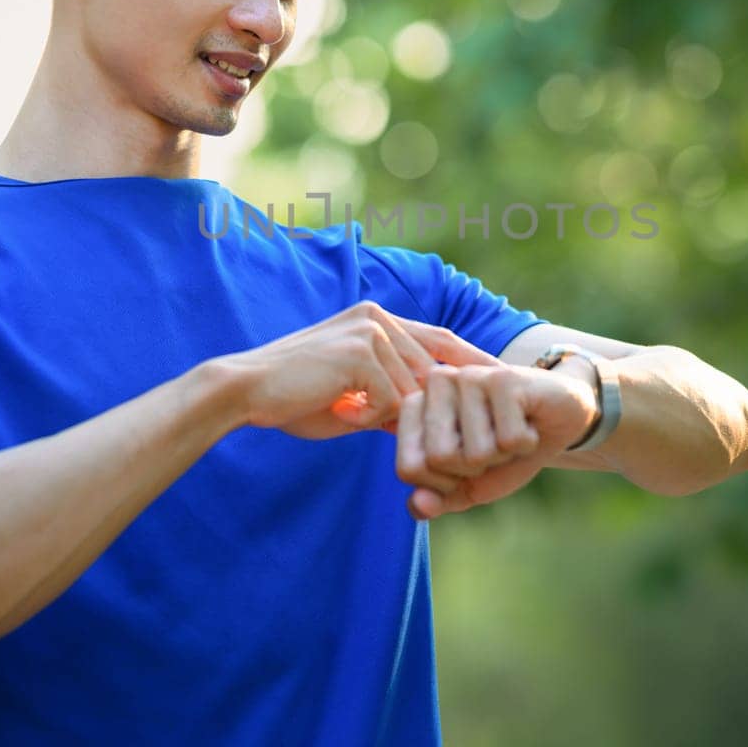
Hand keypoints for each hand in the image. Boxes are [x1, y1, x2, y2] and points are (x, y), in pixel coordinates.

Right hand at [223, 301, 500, 440]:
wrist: (244, 390)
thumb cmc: (293, 399)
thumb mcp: (352, 399)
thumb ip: (390, 401)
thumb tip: (425, 423)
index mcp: (376, 319)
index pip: (439, 339)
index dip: (472, 362)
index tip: (503, 381)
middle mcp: (378, 317)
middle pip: (431, 369)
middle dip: (446, 404)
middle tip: (465, 430)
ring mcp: (371, 331)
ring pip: (412, 390)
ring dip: (394, 419)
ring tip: (370, 424)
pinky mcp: (361, 352)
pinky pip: (389, 401)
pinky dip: (371, 420)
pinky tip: (342, 415)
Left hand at [394, 361, 597, 518]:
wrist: (559, 420)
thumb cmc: (507, 451)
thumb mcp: (470, 484)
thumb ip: (439, 499)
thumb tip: (418, 506)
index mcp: (415, 406)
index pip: (409, 469)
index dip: (444, 484)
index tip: (465, 465)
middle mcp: (437, 383)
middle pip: (439, 458)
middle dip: (474, 468)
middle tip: (493, 446)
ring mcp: (470, 376)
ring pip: (475, 451)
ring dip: (503, 455)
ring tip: (512, 432)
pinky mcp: (504, 378)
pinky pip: (509, 440)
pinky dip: (526, 444)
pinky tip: (530, 424)